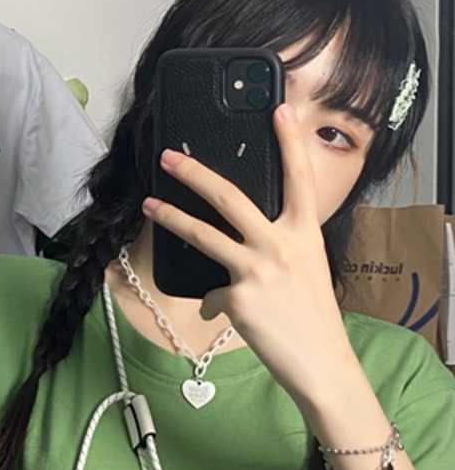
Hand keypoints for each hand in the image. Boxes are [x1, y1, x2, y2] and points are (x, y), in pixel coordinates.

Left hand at [140, 103, 360, 407]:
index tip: (279, 109)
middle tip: (170, 156)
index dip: (289, 141)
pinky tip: (229, 316)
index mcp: (306, 232)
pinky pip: (210, 294)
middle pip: (230, 198)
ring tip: (149, 203)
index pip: (299, 177)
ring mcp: (257, 270)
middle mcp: (282, 244)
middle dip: (195, 173)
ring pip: (202, 234)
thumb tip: (241, 247)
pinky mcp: (237, 298)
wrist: (319, 361)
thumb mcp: (307, 268)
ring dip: (171, 216)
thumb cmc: (311, 315)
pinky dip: (214, 304)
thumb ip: (279, 247)